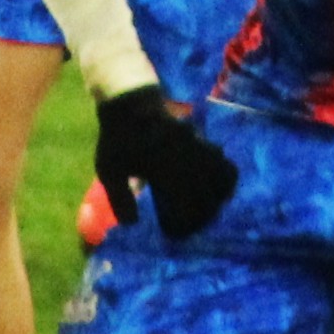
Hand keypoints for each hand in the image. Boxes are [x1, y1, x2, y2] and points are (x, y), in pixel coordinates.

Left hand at [93, 87, 237, 241]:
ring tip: (207, 209)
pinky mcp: (202, 140)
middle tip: (192, 226)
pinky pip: (223, 163)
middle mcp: (187, 162)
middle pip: (209, 197)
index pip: (185, 206)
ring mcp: (198, 149)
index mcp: (165, 171)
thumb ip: (120, 199)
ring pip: (222, 179)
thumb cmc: (118, 137)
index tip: (175, 233)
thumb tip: (132, 224)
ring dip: (217, 197)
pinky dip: (223, 178)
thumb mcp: (110, 170)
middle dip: (203, 215)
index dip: (183, 224)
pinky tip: (215, 188)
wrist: (131, 100)